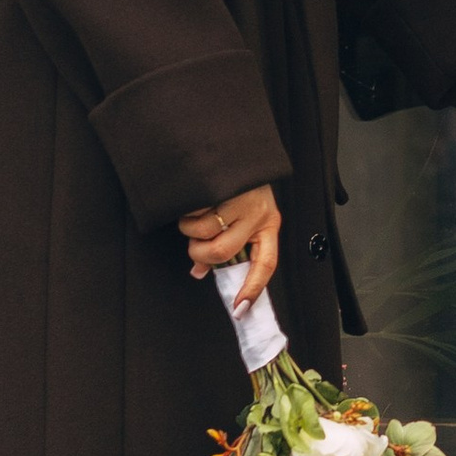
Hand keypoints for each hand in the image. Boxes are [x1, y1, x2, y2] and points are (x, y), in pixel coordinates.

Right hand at [181, 183, 280, 310]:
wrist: (234, 146)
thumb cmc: (238, 187)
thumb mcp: (243, 218)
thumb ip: (227, 247)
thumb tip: (200, 271)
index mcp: (269, 224)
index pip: (266, 264)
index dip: (252, 288)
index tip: (240, 309)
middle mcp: (258, 213)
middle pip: (222, 251)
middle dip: (200, 252)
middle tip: (196, 243)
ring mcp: (239, 199)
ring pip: (201, 231)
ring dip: (189, 228)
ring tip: (197, 213)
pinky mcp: (219, 185)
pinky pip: (192, 210)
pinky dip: (186, 209)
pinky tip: (196, 198)